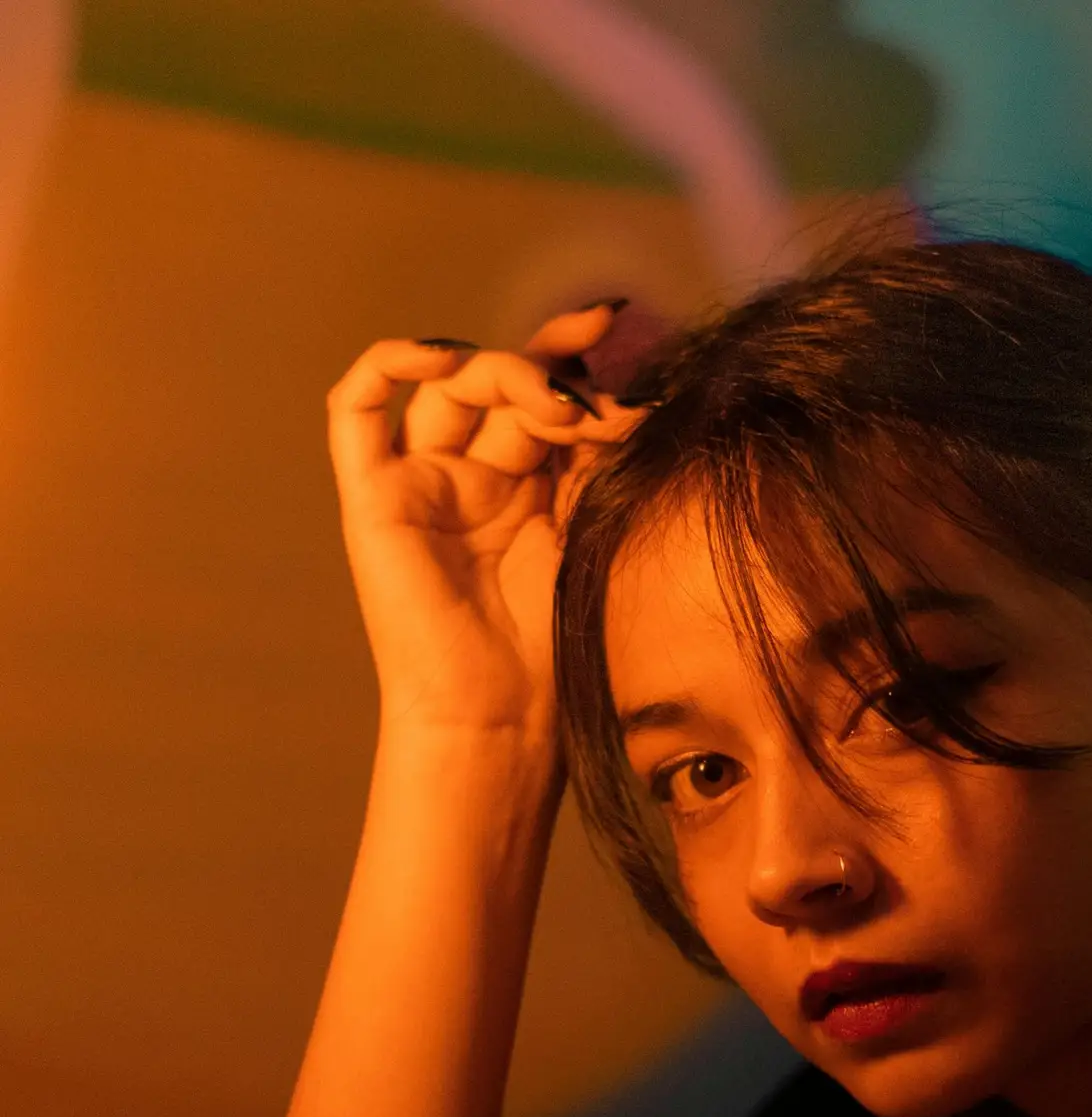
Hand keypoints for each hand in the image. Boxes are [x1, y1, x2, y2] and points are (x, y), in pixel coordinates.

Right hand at [326, 304, 643, 751]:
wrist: (501, 713)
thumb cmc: (554, 644)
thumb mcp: (592, 531)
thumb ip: (600, 458)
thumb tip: (632, 386)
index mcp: (529, 484)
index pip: (544, 392)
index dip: (573, 353)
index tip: (620, 326)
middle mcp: (472, 473)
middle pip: (503, 387)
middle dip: (554, 377)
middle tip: (599, 400)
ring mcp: (420, 481)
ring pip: (448, 389)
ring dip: (502, 376)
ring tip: (556, 405)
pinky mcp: (372, 497)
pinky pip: (356, 411)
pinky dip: (386, 367)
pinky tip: (438, 360)